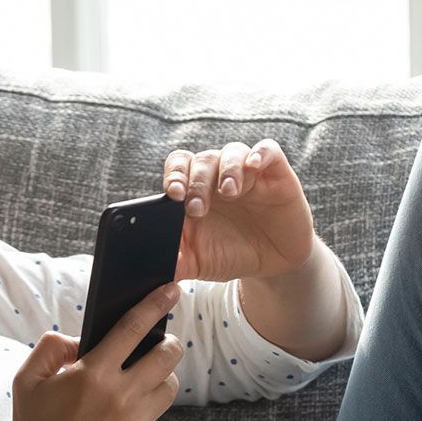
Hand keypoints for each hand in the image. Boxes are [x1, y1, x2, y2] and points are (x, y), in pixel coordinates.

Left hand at [162, 139, 317, 282]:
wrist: (270, 265)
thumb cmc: (229, 256)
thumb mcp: (197, 263)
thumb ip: (172, 262)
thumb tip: (146, 270)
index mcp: (193, 192)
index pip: (177, 168)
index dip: (173, 175)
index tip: (172, 194)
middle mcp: (217, 177)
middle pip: (201, 160)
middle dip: (197, 182)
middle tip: (197, 209)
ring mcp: (246, 174)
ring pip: (231, 152)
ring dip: (226, 170)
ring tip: (228, 193)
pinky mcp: (275, 174)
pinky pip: (268, 151)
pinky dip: (259, 153)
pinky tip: (252, 166)